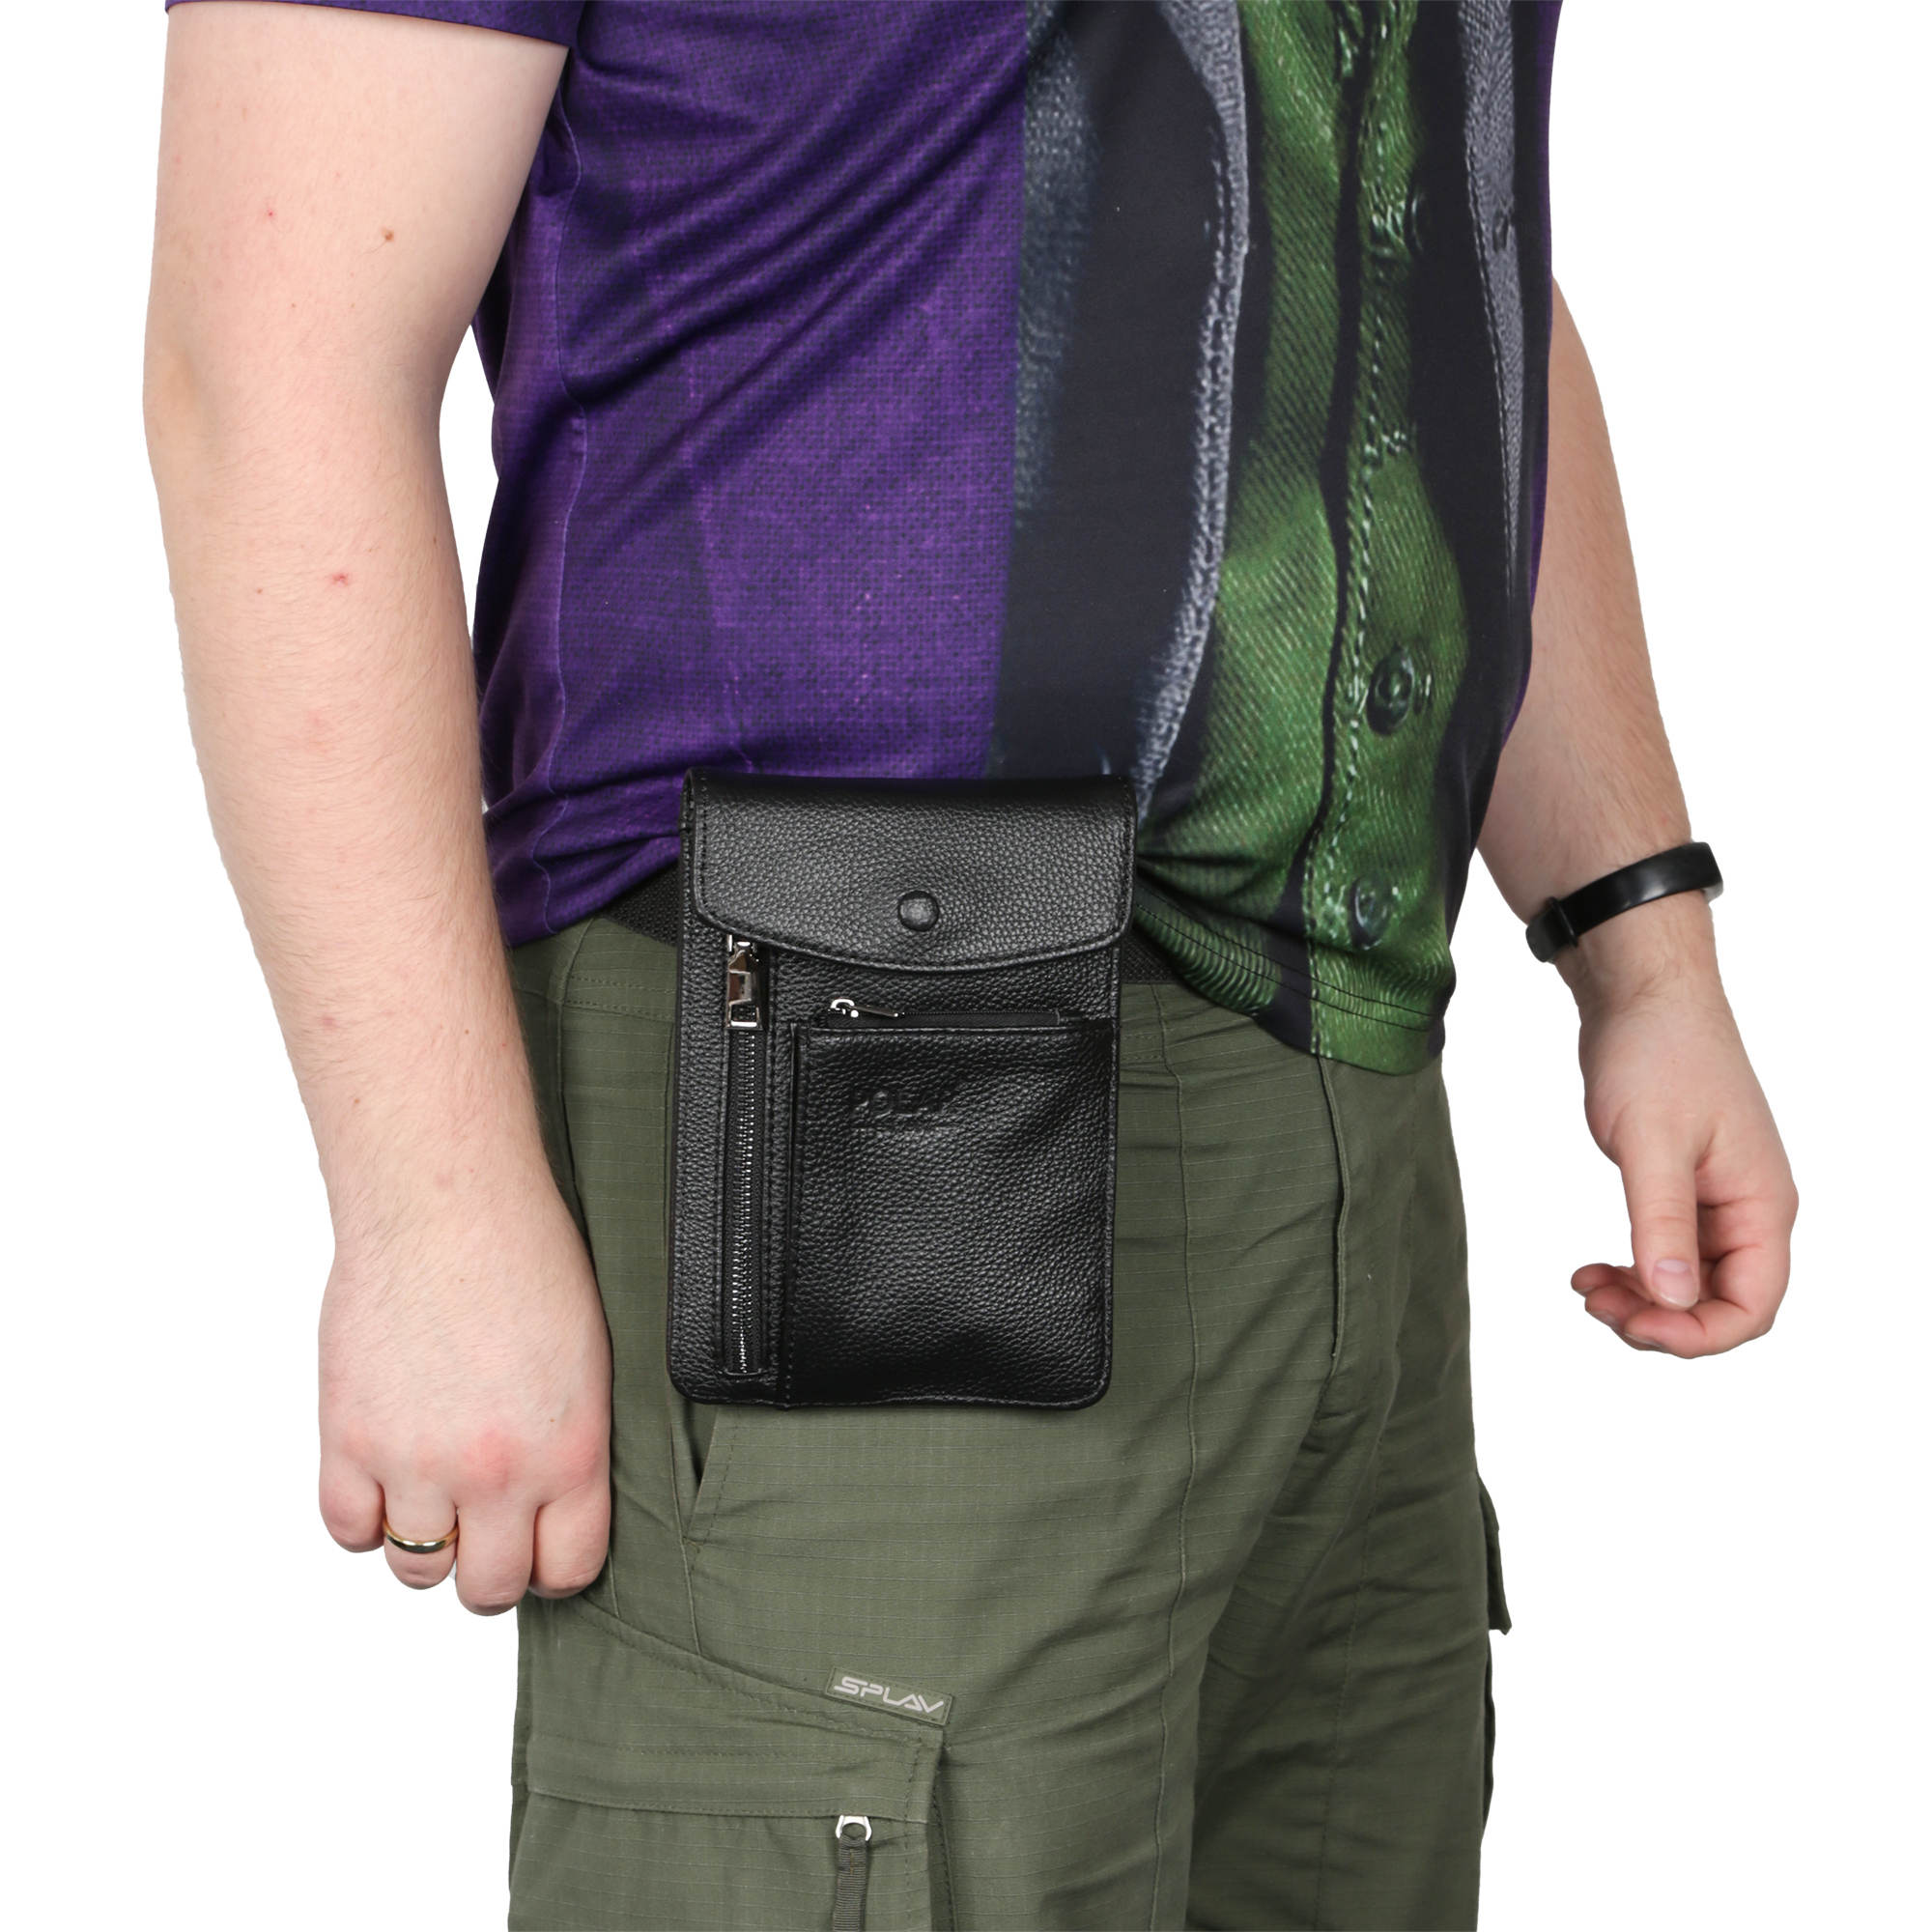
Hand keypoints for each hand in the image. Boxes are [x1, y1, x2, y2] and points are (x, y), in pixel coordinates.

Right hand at [316, 1163, 611, 1611]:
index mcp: (571, 1452)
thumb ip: (569, 1445)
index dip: (555, 1566)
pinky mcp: (351, 1440)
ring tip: (433, 1497)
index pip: (568, 1569)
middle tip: (485, 1532)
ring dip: (425, 1545)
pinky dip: (363, 1517)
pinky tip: (384, 1480)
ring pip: (416, 1570)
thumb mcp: (588, 1361)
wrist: (445, 1204)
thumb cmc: (525, 1257)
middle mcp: (496, 1474)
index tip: (543, 1549)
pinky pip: (348, 1530)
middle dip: (489, 1567)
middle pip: (488, 1587)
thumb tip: (552, 1503)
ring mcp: (417, 1463)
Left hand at [1562, 901, 1796, 1356]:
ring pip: (1689, 1283)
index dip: (1697, 1335)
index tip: (1634, 1326)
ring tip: (1586, 1287)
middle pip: (1720, 1304)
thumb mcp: (1651, 1143)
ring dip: (1642, 1299)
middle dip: (1660, 1320)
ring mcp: (1717, 1200)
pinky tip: (1591, 1268)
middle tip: (1595, 1304)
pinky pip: (1668, 1252)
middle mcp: (1749, 1210)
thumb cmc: (1657, 1055)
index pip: (1751, 1307)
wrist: (1642, 995)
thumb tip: (1673, 1301)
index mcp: (1760, 1205)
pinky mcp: (1684, 1187)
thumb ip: (1661, 1224)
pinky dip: (1633, 1270)